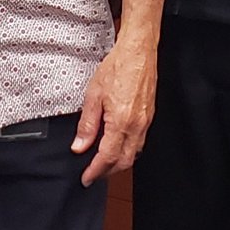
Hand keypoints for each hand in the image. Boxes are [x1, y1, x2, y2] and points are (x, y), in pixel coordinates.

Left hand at [71, 33, 156, 185]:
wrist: (138, 51)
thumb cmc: (117, 67)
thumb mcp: (93, 94)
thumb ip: (87, 124)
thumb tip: (79, 146)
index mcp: (121, 122)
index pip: (107, 158)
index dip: (95, 171)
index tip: (86, 178)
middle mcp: (137, 126)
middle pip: (123, 161)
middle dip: (108, 172)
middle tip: (92, 174)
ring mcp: (145, 122)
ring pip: (133, 154)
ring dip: (118, 163)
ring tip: (102, 163)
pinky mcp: (149, 117)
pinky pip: (139, 142)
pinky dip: (127, 150)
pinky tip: (117, 145)